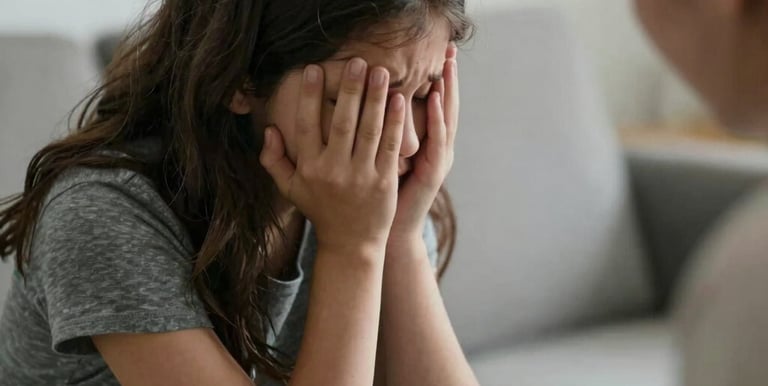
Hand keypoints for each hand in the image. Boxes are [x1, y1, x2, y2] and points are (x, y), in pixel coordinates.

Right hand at [259, 58, 405, 253]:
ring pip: (369, 130)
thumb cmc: (321, 211)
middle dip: (349, 90)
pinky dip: (395, 123)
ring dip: (375, 99)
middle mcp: (334, 170)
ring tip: (380, 72)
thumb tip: (269, 130)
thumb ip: (274, 160)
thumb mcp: (290, 189)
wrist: (351, 243)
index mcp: (309, 168)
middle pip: (342, 122)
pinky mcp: (385, 181)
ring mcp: (361, 176)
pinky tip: (398, 101)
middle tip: (357, 62)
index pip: (307, 125)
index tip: (314, 69)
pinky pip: (391, 146)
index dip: (309, 96)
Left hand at [387, 44, 458, 248]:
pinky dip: (436, 119)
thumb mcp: (380, 159)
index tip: (436, 51)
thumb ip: (380, 133)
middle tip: (449, 48)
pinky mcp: (433, 172)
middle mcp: (436, 148)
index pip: (433, 103)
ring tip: (446, 65)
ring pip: (446, 119)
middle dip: (449, 76)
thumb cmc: (378, 197)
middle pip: (446, 105)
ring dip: (447, 91)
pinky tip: (433, 98)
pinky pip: (436, 140)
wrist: (388, 232)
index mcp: (425, 144)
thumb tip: (364, 102)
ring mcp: (438, 160)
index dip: (437, 78)